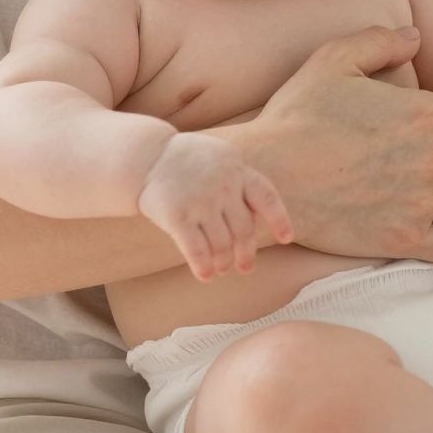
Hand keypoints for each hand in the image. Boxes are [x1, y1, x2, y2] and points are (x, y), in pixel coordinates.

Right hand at [140, 131, 293, 280]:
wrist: (145, 156)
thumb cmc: (187, 161)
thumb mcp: (220, 158)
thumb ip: (240, 182)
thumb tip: (263, 219)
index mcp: (237, 169)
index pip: (267, 197)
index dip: (279, 219)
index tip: (287, 239)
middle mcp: (223, 185)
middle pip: (244, 229)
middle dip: (246, 253)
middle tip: (245, 267)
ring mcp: (200, 200)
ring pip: (222, 244)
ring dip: (223, 262)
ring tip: (221, 269)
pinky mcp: (177, 215)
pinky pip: (197, 250)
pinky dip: (203, 267)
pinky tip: (205, 275)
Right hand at [211, 26, 432, 266]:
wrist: (267, 178)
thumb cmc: (295, 117)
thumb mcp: (332, 61)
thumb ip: (378, 42)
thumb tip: (416, 37)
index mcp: (422, 112)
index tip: (409, 131)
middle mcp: (431, 157)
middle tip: (408, 166)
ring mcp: (422, 202)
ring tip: (421, 199)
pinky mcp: (407, 241)